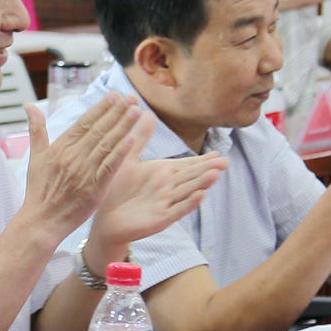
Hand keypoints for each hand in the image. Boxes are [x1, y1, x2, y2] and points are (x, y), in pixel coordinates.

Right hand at [20, 97, 149, 242]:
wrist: (42, 220)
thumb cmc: (39, 190)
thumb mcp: (35, 156)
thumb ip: (36, 129)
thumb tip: (29, 105)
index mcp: (61, 147)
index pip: (85, 122)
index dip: (101, 108)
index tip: (115, 95)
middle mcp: (73, 156)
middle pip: (99, 129)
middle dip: (117, 112)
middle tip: (132, 98)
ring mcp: (84, 172)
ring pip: (107, 144)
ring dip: (123, 126)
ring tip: (136, 112)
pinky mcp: (94, 188)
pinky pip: (109, 166)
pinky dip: (120, 152)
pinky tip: (131, 139)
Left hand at [88, 148, 223, 255]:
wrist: (104, 218)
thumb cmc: (118, 189)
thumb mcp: (129, 159)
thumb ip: (140, 137)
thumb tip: (147, 112)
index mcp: (162, 173)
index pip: (187, 165)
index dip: (202, 160)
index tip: (218, 153)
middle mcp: (167, 188)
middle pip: (192, 177)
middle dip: (208, 169)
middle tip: (226, 161)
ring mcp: (165, 203)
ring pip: (187, 191)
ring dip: (202, 184)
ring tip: (216, 174)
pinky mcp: (159, 218)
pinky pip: (177, 209)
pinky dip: (189, 203)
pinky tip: (201, 195)